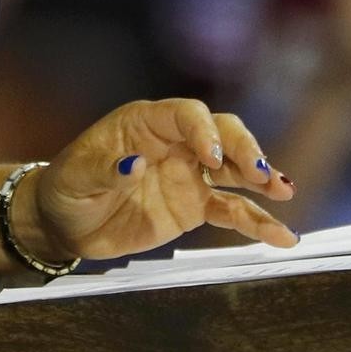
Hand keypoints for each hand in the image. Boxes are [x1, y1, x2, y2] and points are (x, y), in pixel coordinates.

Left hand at [28, 98, 297, 262]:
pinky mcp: (195, 207)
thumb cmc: (67, 188)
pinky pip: (232, 210)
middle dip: (245, 150)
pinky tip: (283, 236)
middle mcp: (176, 143)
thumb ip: (106, 171)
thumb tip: (134, 164)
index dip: (204, 131)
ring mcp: (190, 175)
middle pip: (223, 134)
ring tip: (285, 192)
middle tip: (260, 173)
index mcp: (147, 123)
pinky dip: (257, 222)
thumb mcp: (77, 178)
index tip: (212, 158)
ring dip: (263, 178)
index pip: (187, 115)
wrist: (66, 224)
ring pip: (235, 169)